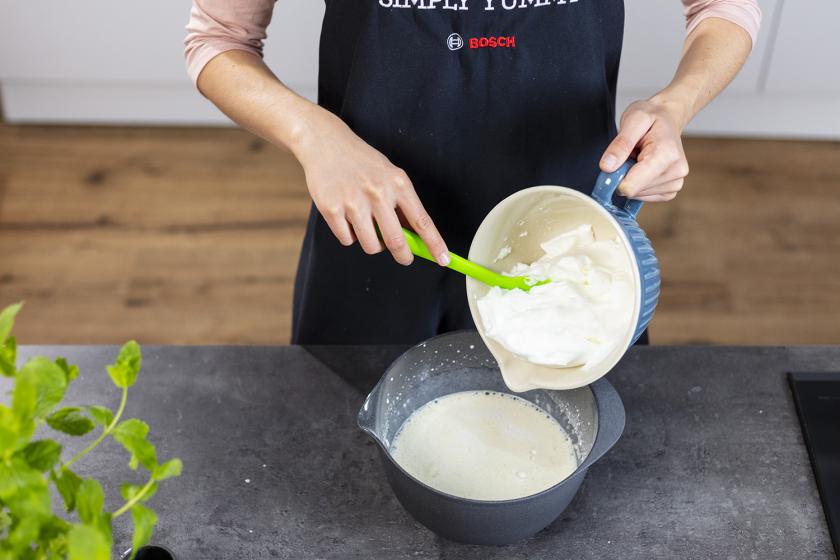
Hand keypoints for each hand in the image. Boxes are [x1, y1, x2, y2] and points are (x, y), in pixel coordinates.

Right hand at [294, 110, 448, 266]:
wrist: (326, 143)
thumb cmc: (361, 161)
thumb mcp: (389, 175)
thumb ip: (401, 203)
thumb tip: (413, 235)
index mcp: (398, 183)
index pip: (422, 221)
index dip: (434, 244)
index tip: (443, 259)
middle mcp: (378, 193)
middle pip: (396, 241)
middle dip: (404, 256)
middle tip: (405, 258)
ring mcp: (353, 202)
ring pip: (371, 245)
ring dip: (373, 244)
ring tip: (367, 226)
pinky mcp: (332, 209)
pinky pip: (348, 239)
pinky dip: (350, 235)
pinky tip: (347, 217)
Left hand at [599, 96, 690, 201]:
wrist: (668, 118)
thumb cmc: (651, 116)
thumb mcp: (633, 120)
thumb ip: (620, 144)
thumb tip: (606, 167)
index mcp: (666, 155)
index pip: (631, 186)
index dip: (616, 177)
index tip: (617, 161)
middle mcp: (676, 172)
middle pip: (632, 191)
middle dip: (625, 175)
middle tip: (632, 155)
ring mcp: (675, 183)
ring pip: (637, 195)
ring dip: (632, 178)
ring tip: (640, 158)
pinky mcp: (670, 190)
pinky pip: (644, 196)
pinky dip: (639, 184)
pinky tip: (644, 167)